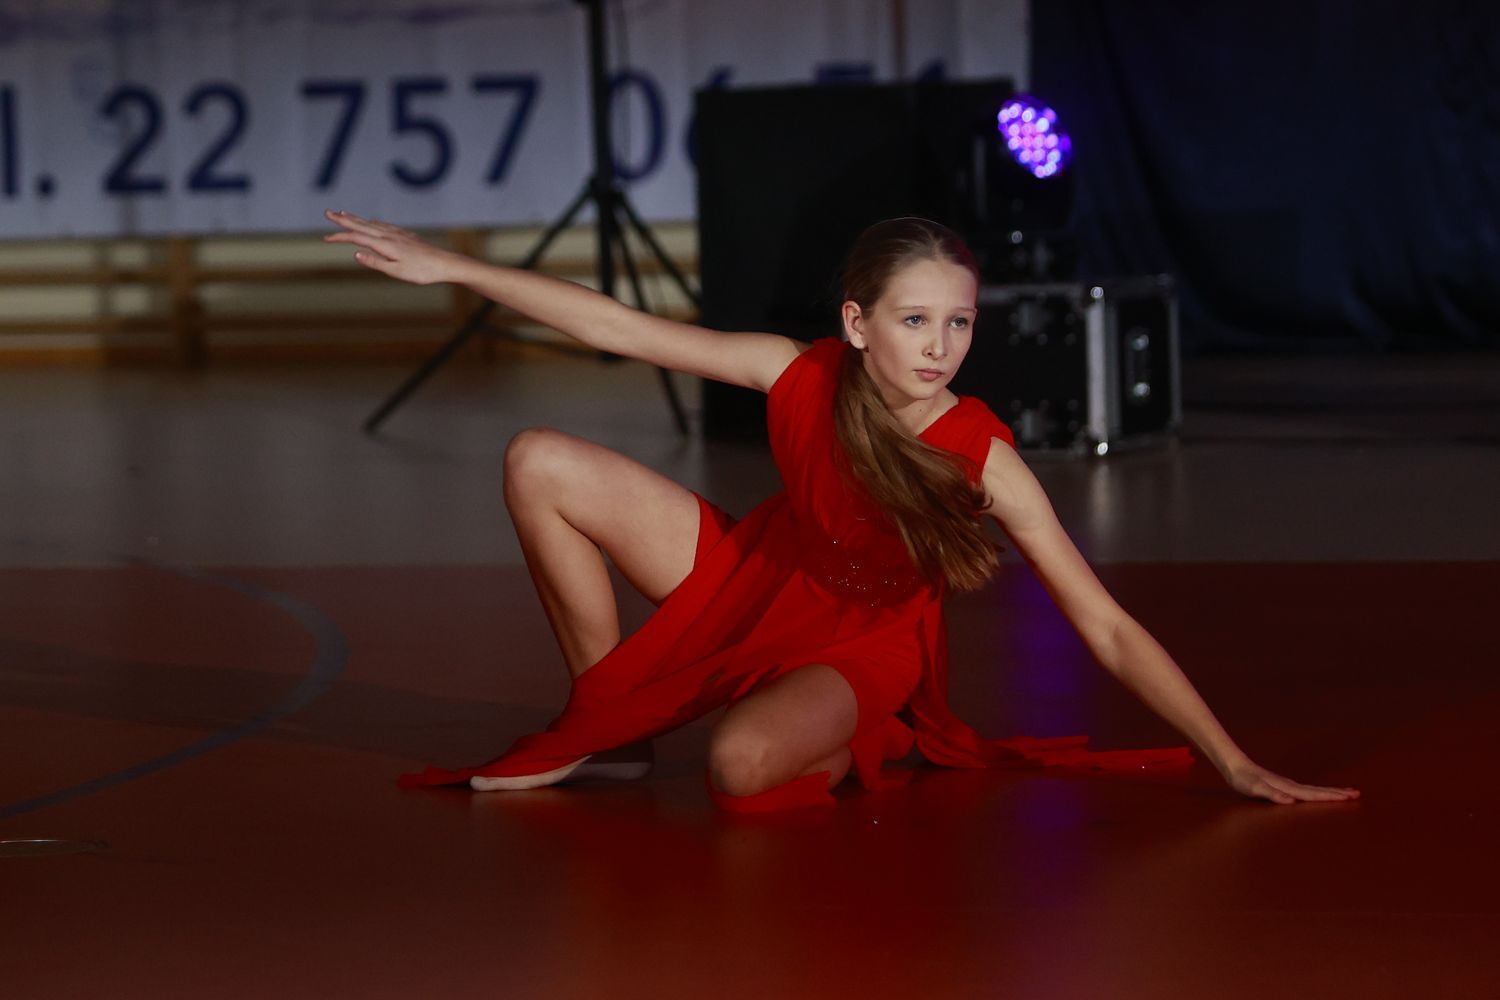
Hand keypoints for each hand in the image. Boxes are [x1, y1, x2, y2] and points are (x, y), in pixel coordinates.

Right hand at [321, 209, 463, 284]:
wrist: (445, 263)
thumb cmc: (422, 271)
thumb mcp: (397, 271)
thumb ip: (375, 262)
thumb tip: (355, 253)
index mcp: (385, 244)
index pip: (357, 237)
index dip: (340, 236)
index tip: (325, 238)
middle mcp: (389, 235)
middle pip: (361, 225)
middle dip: (343, 219)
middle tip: (327, 212)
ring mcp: (398, 233)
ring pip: (371, 223)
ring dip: (356, 218)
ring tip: (343, 214)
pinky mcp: (405, 235)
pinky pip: (383, 225)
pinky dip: (371, 222)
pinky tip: (371, 222)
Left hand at [1222, 758, 1360, 804]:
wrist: (1235, 766)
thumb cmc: (1244, 780)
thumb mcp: (1256, 789)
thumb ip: (1273, 794)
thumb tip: (1291, 801)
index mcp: (1288, 788)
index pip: (1314, 794)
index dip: (1332, 796)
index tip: (1350, 797)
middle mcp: (1291, 786)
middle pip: (1318, 790)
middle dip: (1338, 793)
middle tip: (1358, 794)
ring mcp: (1288, 785)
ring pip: (1314, 790)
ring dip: (1330, 792)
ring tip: (1346, 793)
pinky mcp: (1283, 786)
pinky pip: (1305, 791)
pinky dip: (1316, 793)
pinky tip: (1318, 795)